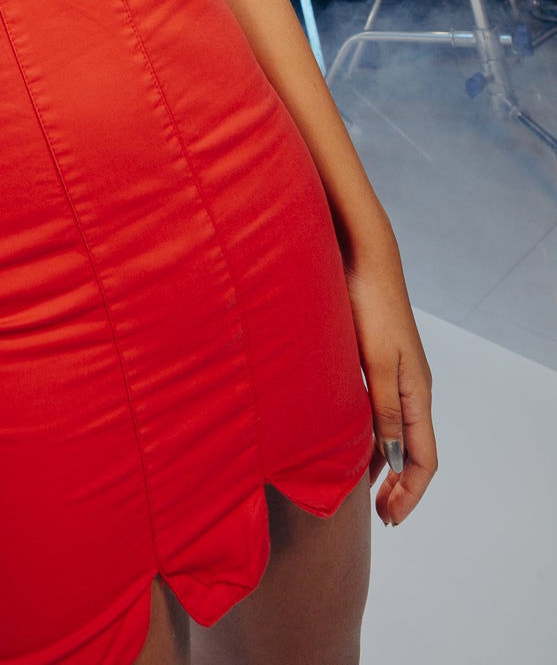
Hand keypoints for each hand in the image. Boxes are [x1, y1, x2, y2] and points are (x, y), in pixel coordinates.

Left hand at [344, 242, 437, 526]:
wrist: (362, 255)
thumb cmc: (369, 303)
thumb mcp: (377, 362)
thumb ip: (385, 410)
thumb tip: (393, 458)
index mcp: (417, 393)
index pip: (424, 459)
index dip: (410, 492)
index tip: (389, 518)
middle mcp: (411, 388)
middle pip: (413, 450)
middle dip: (399, 485)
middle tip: (378, 514)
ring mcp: (396, 374)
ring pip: (396, 431)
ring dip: (383, 463)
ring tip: (363, 489)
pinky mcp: (378, 360)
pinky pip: (380, 410)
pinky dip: (370, 434)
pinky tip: (349, 441)